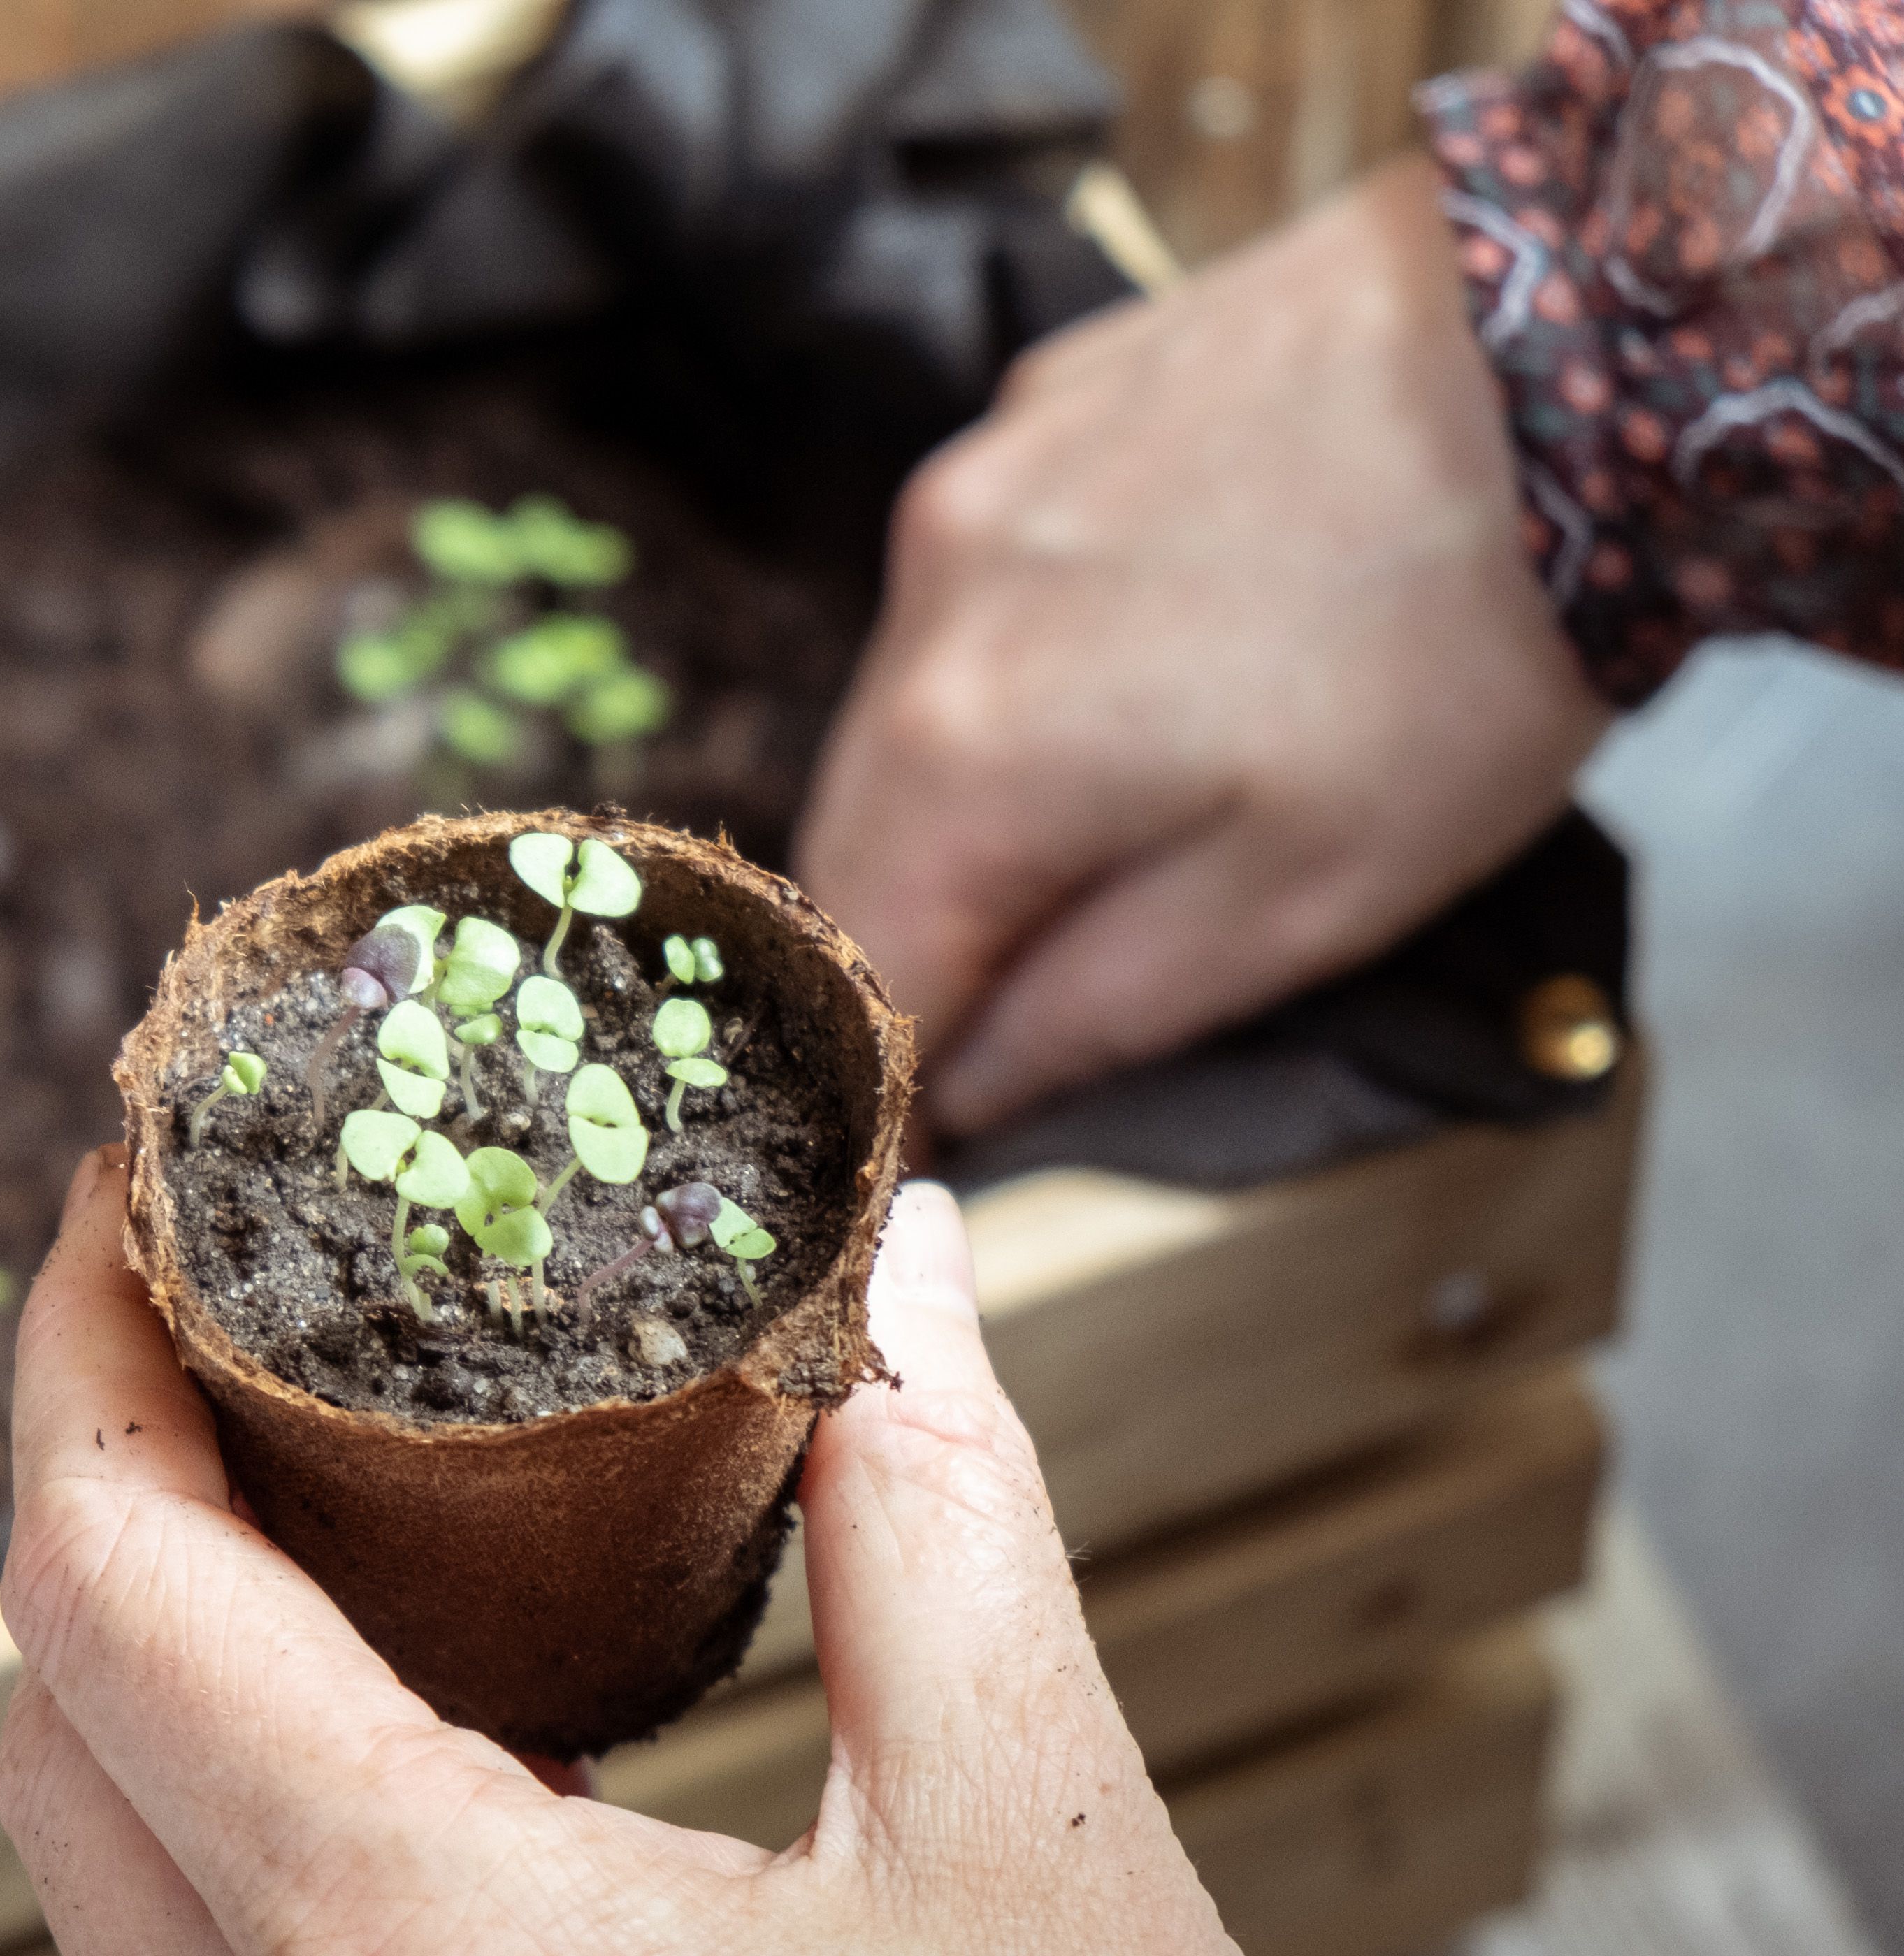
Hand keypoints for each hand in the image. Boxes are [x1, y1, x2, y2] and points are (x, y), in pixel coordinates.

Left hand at [0, 1153, 1355, 1955]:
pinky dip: (228, 1835)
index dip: (77, 1350)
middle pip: (56, 1722)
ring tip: (315, 1498)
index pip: (102, 1588)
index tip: (123, 1192)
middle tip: (236, 1312)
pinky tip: (397, 1753)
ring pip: (96, 1879)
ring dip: (164, 1668)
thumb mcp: (1039, 1860)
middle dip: (113, 1482)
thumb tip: (902, 1255)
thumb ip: (936, 1512)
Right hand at [801, 157, 1610, 1134]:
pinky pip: (975, 582)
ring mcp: (975, 487)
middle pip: (853, 833)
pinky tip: (1146, 657)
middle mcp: (926, 608)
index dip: (888, 1069)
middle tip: (1004, 1008)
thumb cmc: (1466, 651)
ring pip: (906, 701)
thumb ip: (1095, 1016)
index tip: (935, 1122)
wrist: (1585, 350)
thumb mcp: (1300, 905)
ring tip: (1096, 825)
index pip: (854, 968)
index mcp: (969, 756)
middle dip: (917, 932)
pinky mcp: (1041, 406)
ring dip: (965, 793)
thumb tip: (971, 1081)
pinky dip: (1019, 659)